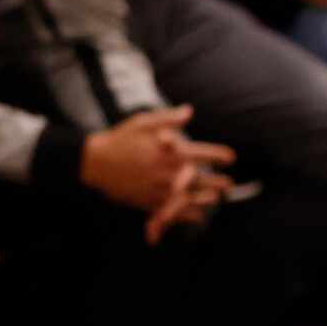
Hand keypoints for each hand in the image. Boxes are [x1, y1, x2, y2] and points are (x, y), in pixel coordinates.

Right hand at [82, 108, 236, 229]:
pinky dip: (190, 214)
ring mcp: (161, 190)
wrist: (95, 163)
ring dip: (208, 198)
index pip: (204, 154)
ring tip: (217, 197)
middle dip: (219, 182)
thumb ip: (168, 119)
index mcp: (169, 151)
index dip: (220, 156)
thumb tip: (189, 111)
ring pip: (193, 199)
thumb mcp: (143, 122)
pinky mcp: (151, 203)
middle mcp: (168, 172)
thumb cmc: (120, 139)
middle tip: (229, 184)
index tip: (231, 158)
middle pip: (203, 180)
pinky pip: (177, 213)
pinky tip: (199, 213)